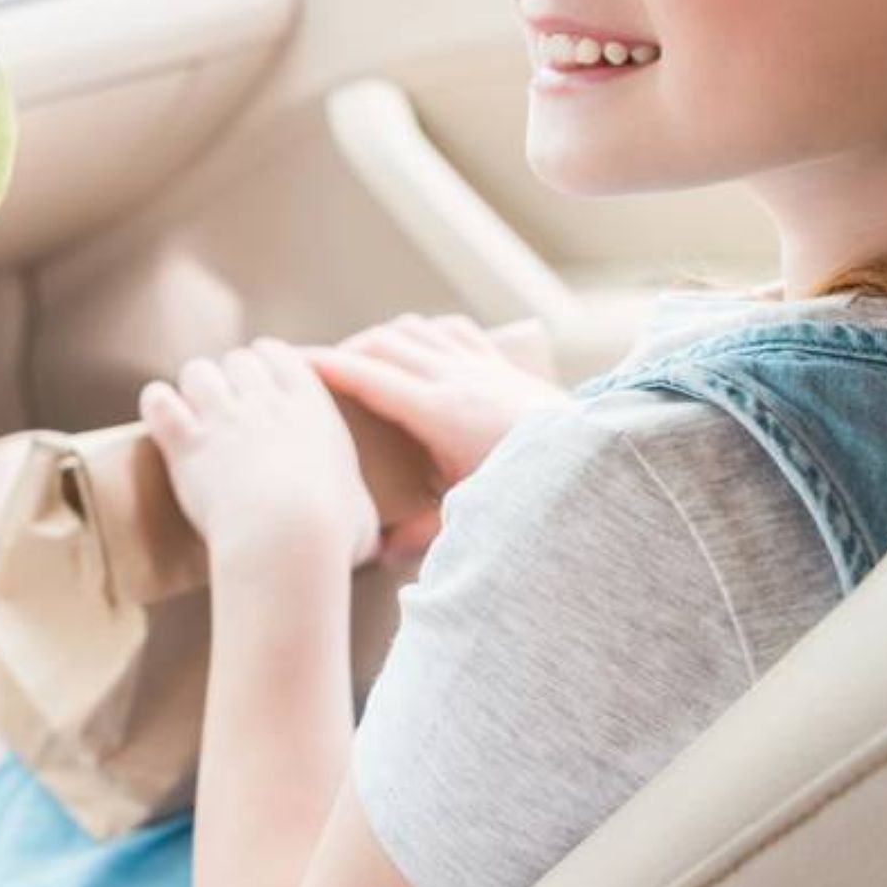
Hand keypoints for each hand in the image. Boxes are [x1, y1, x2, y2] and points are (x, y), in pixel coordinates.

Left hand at [140, 344, 378, 577]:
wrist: (290, 540)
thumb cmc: (333, 534)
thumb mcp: (362, 515)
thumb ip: (356, 506)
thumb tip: (366, 530)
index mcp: (311, 407)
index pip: (282, 357)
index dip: (268, 364)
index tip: (262, 380)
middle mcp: (266, 401)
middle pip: (238, 360)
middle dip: (230, 378)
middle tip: (227, 407)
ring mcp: (224, 418)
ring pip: (198, 371)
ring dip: (194, 389)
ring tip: (195, 413)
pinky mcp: (188, 443)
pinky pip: (159, 401)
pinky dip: (158, 406)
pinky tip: (163, 420)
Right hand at [305, 314, 567, 558]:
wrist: (594, 462)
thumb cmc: (531, 490)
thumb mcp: (472, 515)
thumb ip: (423, 535)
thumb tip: (379, 557)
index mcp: (438, 412)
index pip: (367, 376)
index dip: (324, 365)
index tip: (291, 362)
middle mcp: (456, 377)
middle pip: (384, 343)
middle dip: (346, 350)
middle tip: (321, 371)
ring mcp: (481, 365)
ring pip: (415, 329)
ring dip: (383, 338)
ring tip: (364, 360)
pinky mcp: (502, 364)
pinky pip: (452, 330)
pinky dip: (424, 332)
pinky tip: (418, 347)